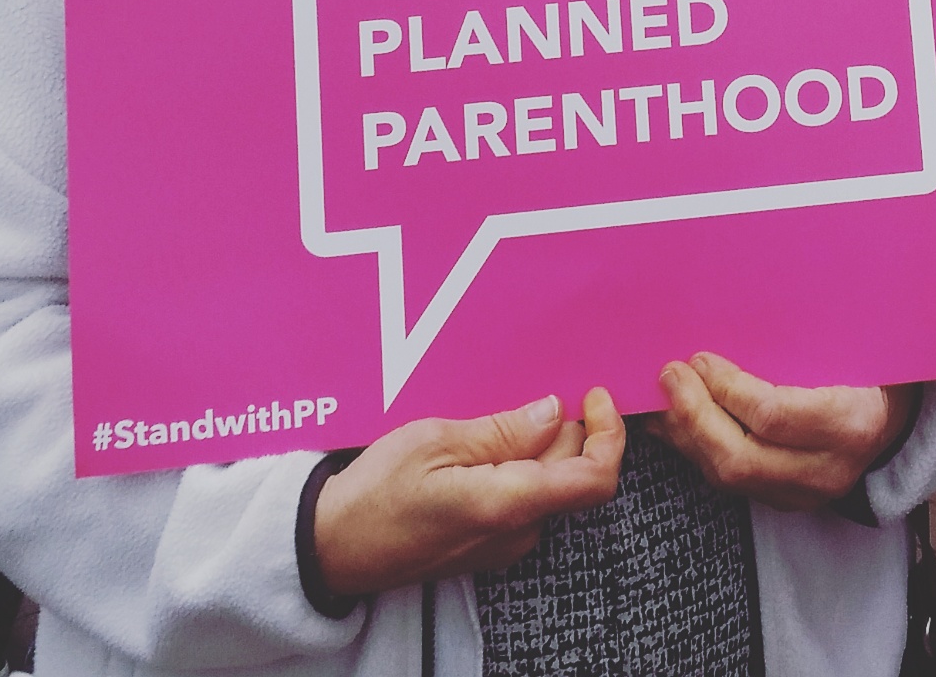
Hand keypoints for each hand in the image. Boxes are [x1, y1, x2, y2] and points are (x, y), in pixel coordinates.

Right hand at [312, 389, 624, 597]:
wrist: (327, 548)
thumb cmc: (374, 493)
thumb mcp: (435, 441)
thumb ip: (503, 430)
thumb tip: (554, 412)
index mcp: (507, 504)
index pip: (594, 480)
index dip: (608, 434)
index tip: (596, 395)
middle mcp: (515, 531)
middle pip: (572, 472)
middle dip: (570, 428)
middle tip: (543, 387)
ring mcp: (501, 543)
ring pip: (548, 484)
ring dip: (542, 445)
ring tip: (506, 411)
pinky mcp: (485, 543)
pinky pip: (523, 497)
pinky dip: (522, 464)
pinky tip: (491, 440)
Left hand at [654, 355, 918, 513]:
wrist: (901, 422)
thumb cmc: (878, 368)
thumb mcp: (862, 344)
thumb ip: (820, 330)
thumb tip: (760, 288)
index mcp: (852, 423)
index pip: (774, 417)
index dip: (729, 390)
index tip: (700, 359)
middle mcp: (827, 470)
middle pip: (742, 458)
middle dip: (695, 418)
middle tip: (668, 378)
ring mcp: (805, 495)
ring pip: (730, 478)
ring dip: (686, 438)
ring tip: (658, 401)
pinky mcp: (784, 503)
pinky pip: (731, 483)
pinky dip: (696, 452)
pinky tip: (676, 425)